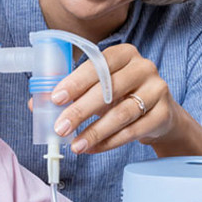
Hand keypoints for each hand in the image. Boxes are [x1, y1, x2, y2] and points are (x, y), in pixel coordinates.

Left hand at [50, 43, 201, 156]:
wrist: (159, 115)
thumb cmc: (121, 96)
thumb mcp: (97, 88)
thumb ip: (70, 92)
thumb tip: (37, 104)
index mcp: (124, 53)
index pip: (98, 64)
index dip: (76, 82)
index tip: (56, 98)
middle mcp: (144, 67)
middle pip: (109, 89)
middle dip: (81, 110)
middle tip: (61, 127)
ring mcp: (158, 89)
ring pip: (122, 113)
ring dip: (95, 131)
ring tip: (75, 145)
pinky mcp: (164, 113)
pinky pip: (133, 130)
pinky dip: (110, 142)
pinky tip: (92, 148)